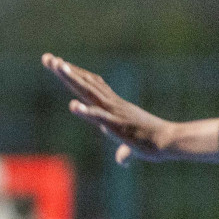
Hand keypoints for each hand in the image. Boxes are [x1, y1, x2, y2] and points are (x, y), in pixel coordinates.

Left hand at [42, 53, 176, 164]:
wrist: (171, 142)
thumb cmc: (152, 143)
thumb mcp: (131, 147)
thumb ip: (124, 152)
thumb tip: (122, 161)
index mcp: (111, 105)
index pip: (90, 85)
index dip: (74, 74)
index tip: (57, 62)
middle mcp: (110, 104)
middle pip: (84, 83)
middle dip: (65, 71)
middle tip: (47, 58)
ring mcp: (113, 113)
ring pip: (90, 93)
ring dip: (74, 80)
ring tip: (59, 66)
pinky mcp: (118, 126)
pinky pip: (100, 117)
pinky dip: (86, 111)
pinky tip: (73, 106)